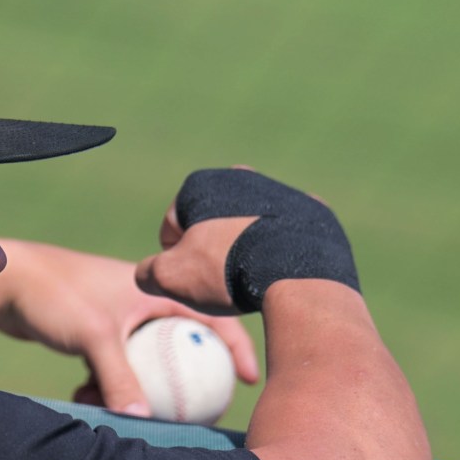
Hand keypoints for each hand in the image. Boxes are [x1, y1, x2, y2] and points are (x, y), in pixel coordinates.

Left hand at [0, 239, 258, 415]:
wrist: (6, 281)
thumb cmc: (56, 295)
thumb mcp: (95, 336)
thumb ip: (121, 378)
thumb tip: (143, 419)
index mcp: (154, 287)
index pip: (210, 315)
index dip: (236, 345)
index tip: (247, 379)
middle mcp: (140, 297)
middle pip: (177, 343)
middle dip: (181, 378)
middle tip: (192, 410)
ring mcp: (116, 314)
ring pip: (140, 359)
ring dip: (131, 386)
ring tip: (109, 406)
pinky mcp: (92, 329)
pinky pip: (112, 363)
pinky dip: (104, 382)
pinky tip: (82, 397)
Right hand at [137, 168, 359, 313]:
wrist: (299, 278)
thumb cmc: (227, 271)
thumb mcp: (170, 278)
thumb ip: (148, 272)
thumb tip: (147, 274)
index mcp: (203, 183)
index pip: (174, 225)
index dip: (175, 257)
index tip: (192, 277)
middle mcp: (242, 178)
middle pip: (213, 223)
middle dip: (211, 248)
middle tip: (219, 281)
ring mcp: (281, 192)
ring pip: (250, 227)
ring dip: (244, 249)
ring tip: (250, 281)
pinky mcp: (312, 211)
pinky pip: (284, 236)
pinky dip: (278, 252)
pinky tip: (277, 274)